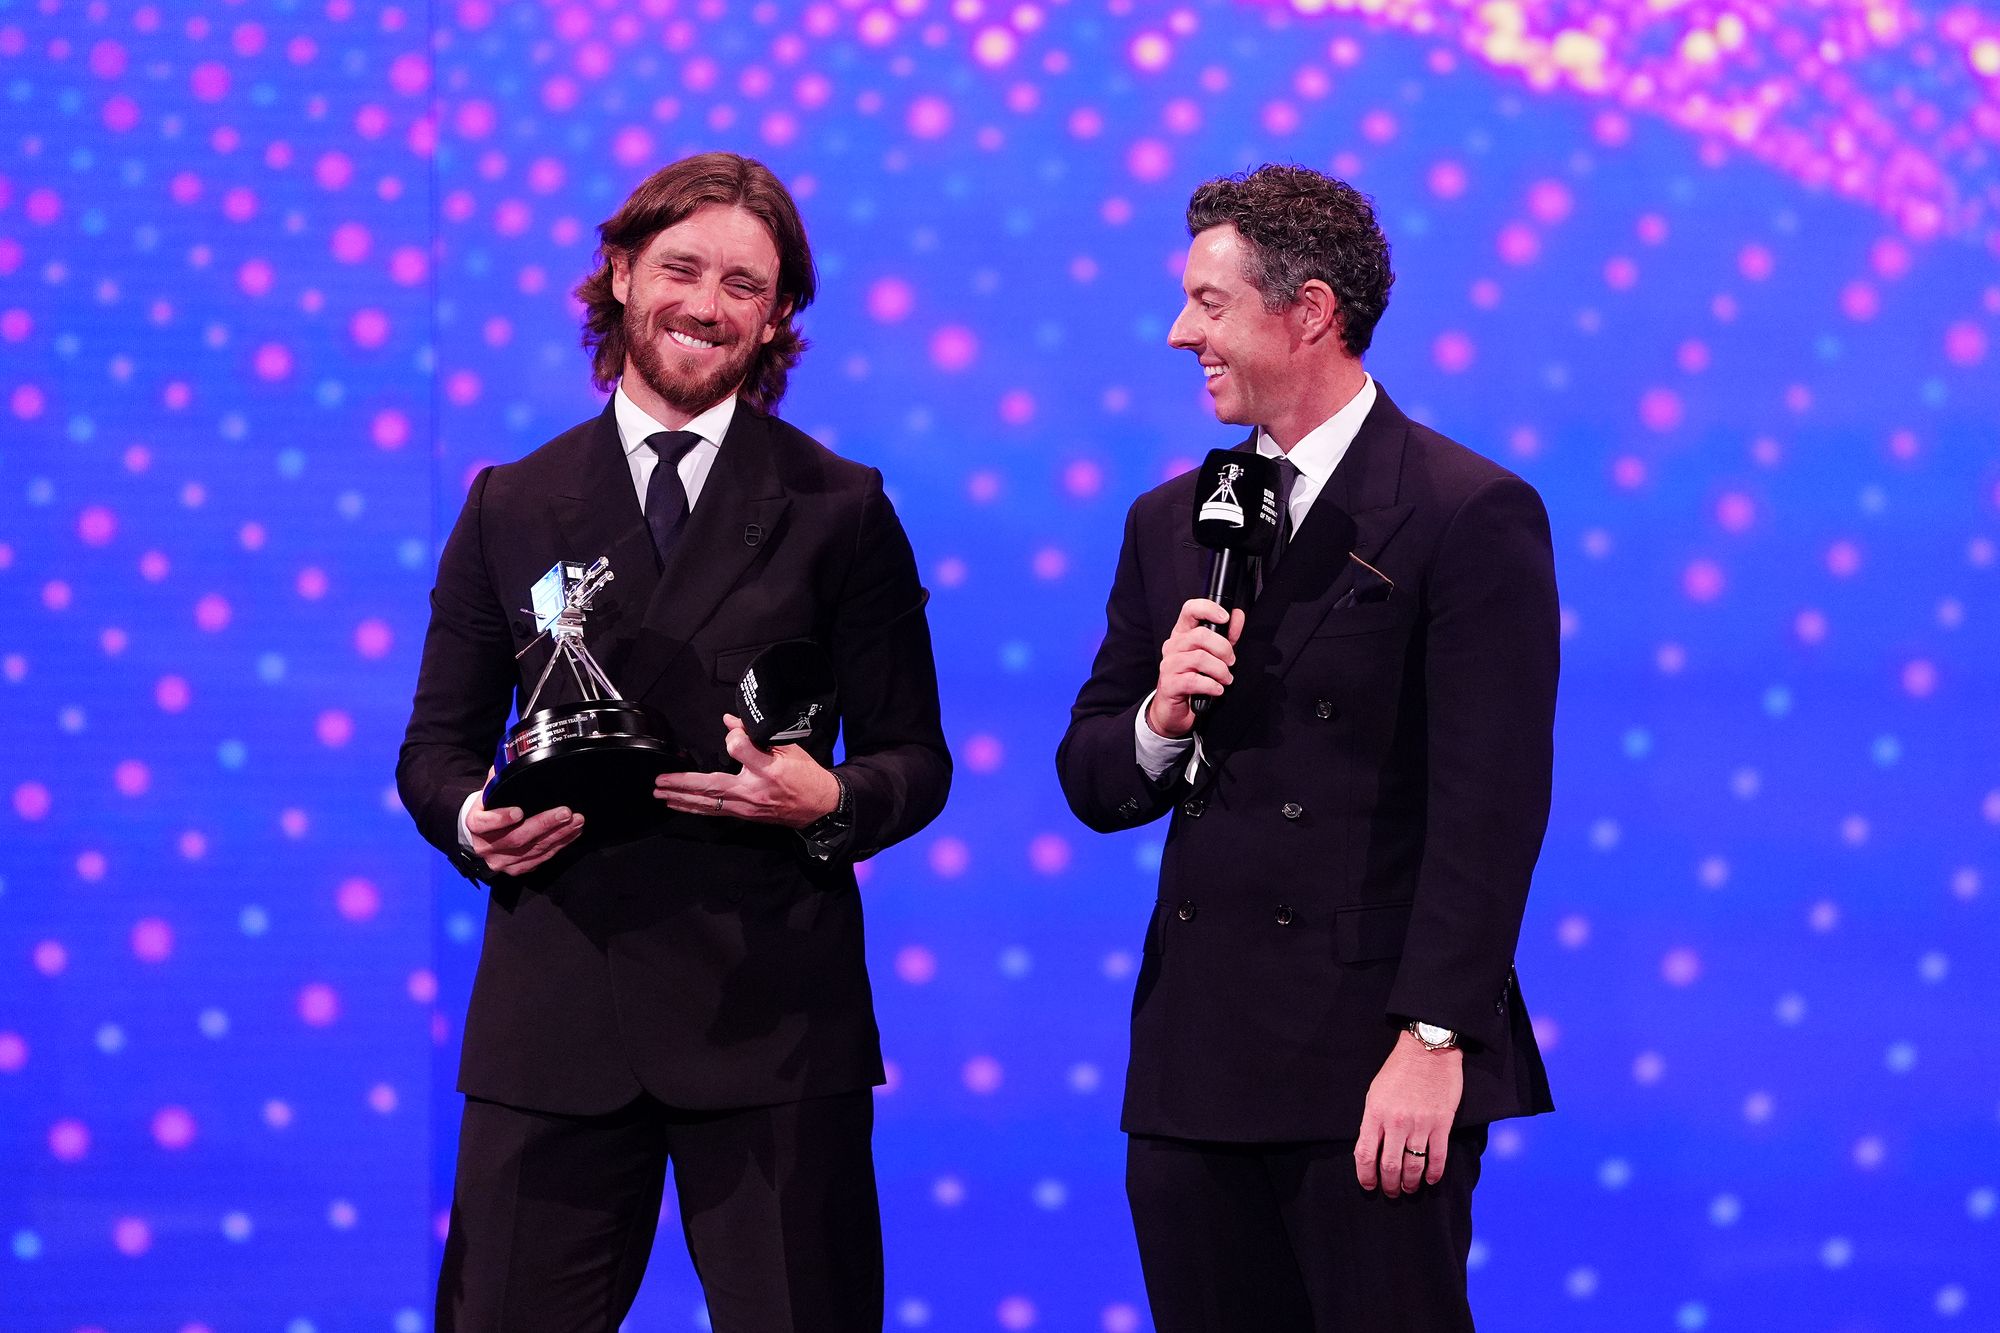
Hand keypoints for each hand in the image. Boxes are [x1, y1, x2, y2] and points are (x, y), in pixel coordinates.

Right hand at [465, 771, 584, 876]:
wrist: (481, 834)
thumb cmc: (488, 808)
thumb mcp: (487, 793)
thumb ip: (497, 780)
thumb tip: (510, 761)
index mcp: (475, 825)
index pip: (484, 823)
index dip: (501, 818)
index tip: (519, 812)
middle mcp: (486, 846)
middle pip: (516, 838)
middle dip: (544, 825)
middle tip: (565, 812)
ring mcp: (501, 861)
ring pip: (533, 850)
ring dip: (558, 835)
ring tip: (577, 820)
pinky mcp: (516, 869)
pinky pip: (540, 859)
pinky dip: (559, 846)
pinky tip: (572, 833)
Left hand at [653, 714, 841, 828]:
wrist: (819, 806)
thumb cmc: (806, 776)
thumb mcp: (789, 748)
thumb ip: (757, 735)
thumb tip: (731, 720)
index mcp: (768, 770)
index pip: (739, 750)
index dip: (733, 738)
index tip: (733, 731)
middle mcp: (753, 790)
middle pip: (710, 786)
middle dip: (682, 783)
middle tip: (660, 781)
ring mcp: (747, 807)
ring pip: (707, 803)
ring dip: (681, 798)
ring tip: (660, 793)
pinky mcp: (744, 815)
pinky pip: (714, 812)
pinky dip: (694, 808)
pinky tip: (679, 804)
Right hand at [1146, 597, 1245, 738]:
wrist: (1174, 711)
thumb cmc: (1194, 679)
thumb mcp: (1213, 655)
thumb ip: (1226, 635)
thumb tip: (1238, 615)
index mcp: (1182, 634)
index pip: (1190, 609)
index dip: (1208, 609)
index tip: (1225, 618)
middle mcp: (1173, 646)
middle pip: (1200, 635)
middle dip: (1223, 649)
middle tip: (1231, 662)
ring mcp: (1169, 665)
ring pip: (1199, 658)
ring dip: (1220, 670)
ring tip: (1225, 679)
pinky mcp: (1169, 684)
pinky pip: (1194, 680)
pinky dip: (1212, 686)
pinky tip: (1217, 690)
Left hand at [1354, 1029, 1463, 1196]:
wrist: (1427, 1051)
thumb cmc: (1398, 1071)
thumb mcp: (1375, 1093)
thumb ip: (1372, 1121)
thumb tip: (1371, 1150)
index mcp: (1375, 1114)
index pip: (1365, 1155)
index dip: (1366, 1176)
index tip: (1368, 1185)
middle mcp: (1396, 1123)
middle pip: (1390, 1166)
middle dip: (1389, 1185)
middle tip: (1391, 1192)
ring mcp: (1420, 1125)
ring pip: (1414, 1167)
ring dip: (1410, 1183)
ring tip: (1409, 1189)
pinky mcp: (1442, 1124)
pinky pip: (1438, 1158)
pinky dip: (1434, 1174)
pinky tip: (1430, 1180)